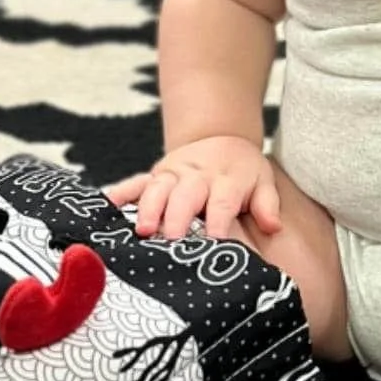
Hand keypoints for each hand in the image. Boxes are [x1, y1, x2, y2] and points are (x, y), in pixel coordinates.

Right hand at [107, 137, 281, 241]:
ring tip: (143, 230)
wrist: (221, 139)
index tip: (215, 242)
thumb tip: (273, 226)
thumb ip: (266, 205)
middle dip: (178, 217)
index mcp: (227, 179)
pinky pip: (135, 182)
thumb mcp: (262, 181)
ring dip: (149, 208)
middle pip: (186, 195)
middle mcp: (198, 175)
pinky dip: (121, 192)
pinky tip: (107, 204)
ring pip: (158, 188)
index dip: (218, 220)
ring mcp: (173, 173)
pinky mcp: (156, 174)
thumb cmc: (242, 171)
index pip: (223, 202)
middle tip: (171, 240)